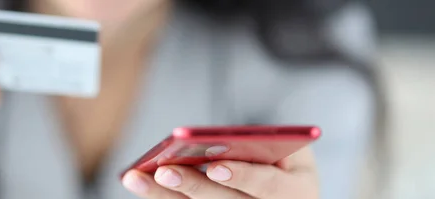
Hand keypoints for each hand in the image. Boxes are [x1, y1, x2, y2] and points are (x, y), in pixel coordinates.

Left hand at [122, 147, 318, 198]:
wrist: (289, 191)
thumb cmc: (286, 162)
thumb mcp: (289, 149)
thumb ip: (263, 144)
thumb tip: (217, 142)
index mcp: (296, 192)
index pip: (267, 186)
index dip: (241, 177)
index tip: (214, 167)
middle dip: (194, 187)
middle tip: (164, 172)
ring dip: (165, 197)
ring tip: (137, 178)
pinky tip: (141, 184)